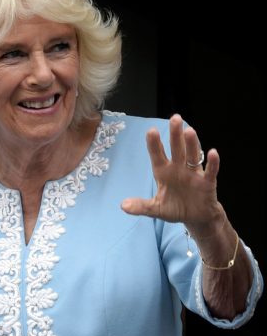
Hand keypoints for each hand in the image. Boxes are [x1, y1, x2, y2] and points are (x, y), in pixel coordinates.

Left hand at [121, 114, 224, 236]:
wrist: (196, 217)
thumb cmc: (175, 208)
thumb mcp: (156, 209)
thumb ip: (141, 206)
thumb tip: (123, 206)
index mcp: (163, 172)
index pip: (157, 155)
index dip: (155, 144)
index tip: (151, 131)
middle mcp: (178, 168)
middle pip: (176, 149)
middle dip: (175, 134)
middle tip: (175, 118)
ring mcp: (193, 174)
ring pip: (192, 155)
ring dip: (192, 144)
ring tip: (190, 131)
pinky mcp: (207, 183)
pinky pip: (210, 171)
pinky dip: (212, 163)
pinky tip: (212, 152)